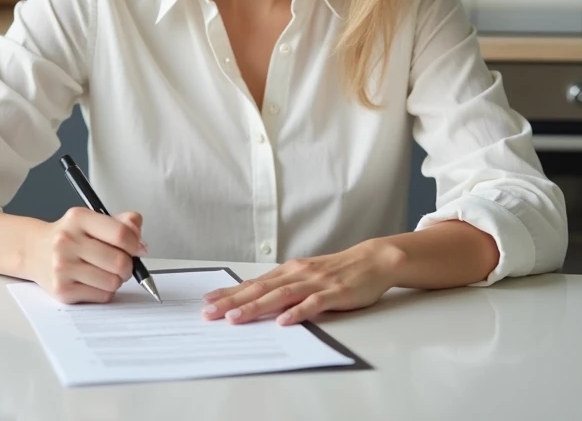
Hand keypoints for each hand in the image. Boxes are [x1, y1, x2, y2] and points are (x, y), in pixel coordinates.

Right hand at [29, 207, 147, 303]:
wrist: (34, 250)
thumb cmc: (70, 236)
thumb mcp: (92, 220)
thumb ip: (122, 223)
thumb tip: (141, 244)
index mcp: (78, 219)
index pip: (121, 234)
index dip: (136, 244)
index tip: (137, 248)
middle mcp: (67, 241)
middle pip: (119, 262)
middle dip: (128, 266)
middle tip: (122, 263)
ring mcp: (62, 267)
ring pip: (112, 282)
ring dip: (116, 280)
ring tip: (106, 271)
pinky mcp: (62, 290)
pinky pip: (102, 296)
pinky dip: (105, 291)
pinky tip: (94, 281)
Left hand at [200, 241, 404, 325]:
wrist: (373, 260)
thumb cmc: (338, 271)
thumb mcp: (307, 275)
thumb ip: (286, 287)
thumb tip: (259, 300)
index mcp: (290, 271)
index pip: (254, 283)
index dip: (230, 292)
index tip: (208, 300)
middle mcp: (298, 274)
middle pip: (260, 289)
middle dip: (232, 301)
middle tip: (209, 313)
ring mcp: (315, 283)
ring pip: (280, 296)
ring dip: (256, 307)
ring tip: (235, 318)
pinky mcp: (334, 293)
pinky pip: (313, 304)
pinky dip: (297, 312)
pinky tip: (284, 321)